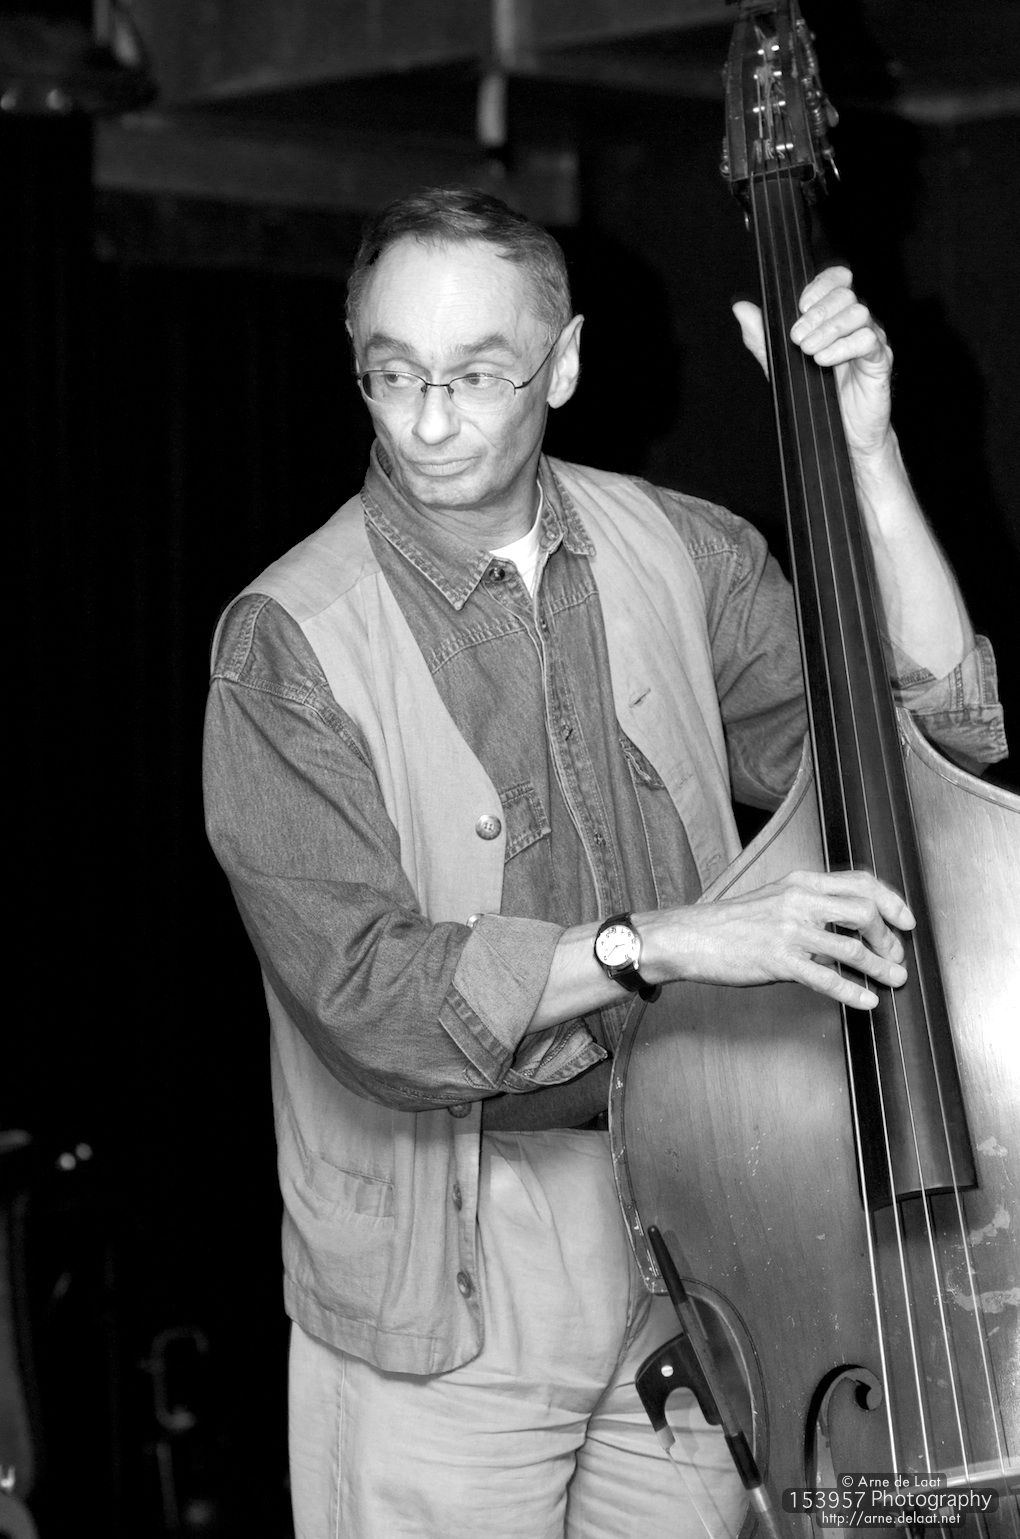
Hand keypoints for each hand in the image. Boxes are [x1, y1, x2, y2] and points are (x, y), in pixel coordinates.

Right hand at [650, 869, 914, 1011]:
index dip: (891, 901)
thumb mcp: (774, 897)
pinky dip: (853, 992)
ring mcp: (790, 931)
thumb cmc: (732, 922)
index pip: (861, 882)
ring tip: (895, 979)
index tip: (906, 921)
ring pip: (851, 948)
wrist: (692, 937)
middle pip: (864, 912)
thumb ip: (809, 902)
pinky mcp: (779, 961)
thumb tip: (848, 920)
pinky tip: (867, 1001)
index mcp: (801, 882)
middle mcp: (799, 901)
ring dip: (880, 967)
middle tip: (896, 955)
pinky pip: (826, 978)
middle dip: (888, 937)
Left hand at [733, 266, 893, 462]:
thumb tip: (741, 309)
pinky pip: (868, 340)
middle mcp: (854, 324)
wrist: (840, 434)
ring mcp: (870, 340)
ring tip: (808, 351)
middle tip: (797, 337)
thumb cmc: (814, 395)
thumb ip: (762, 336)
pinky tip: (824, 360)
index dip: (821, 285)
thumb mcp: (780, 363)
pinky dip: (843, 347)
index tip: (801, 304)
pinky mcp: (879, 360)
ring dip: (828, 329)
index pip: (836, 280)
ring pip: (858, 313)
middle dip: (817, 313)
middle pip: (845, 295)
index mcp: (834, 316)